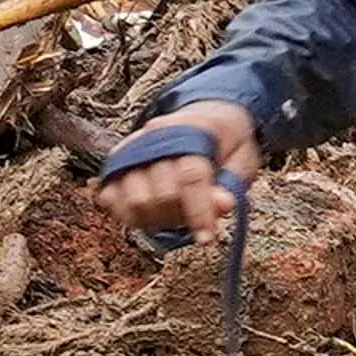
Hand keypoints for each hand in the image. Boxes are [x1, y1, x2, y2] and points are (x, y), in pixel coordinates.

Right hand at [101, 100, 254, 243]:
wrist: (206, 116)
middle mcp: (156, 136)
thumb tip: (222, 206)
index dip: (199, 212)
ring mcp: (133, 148)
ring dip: (157, 220)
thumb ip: (233, 182)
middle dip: (181, 217)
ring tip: (176, 215)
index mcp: (192, 130)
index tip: (207, 239)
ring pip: (134, 200)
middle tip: (196, 220)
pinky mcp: (117, 161)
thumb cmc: (227, 142)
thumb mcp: (244, 158)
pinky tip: (151, 215)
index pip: (190, 176)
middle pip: (160, 194)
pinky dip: (129, 214)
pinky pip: (110, 196)